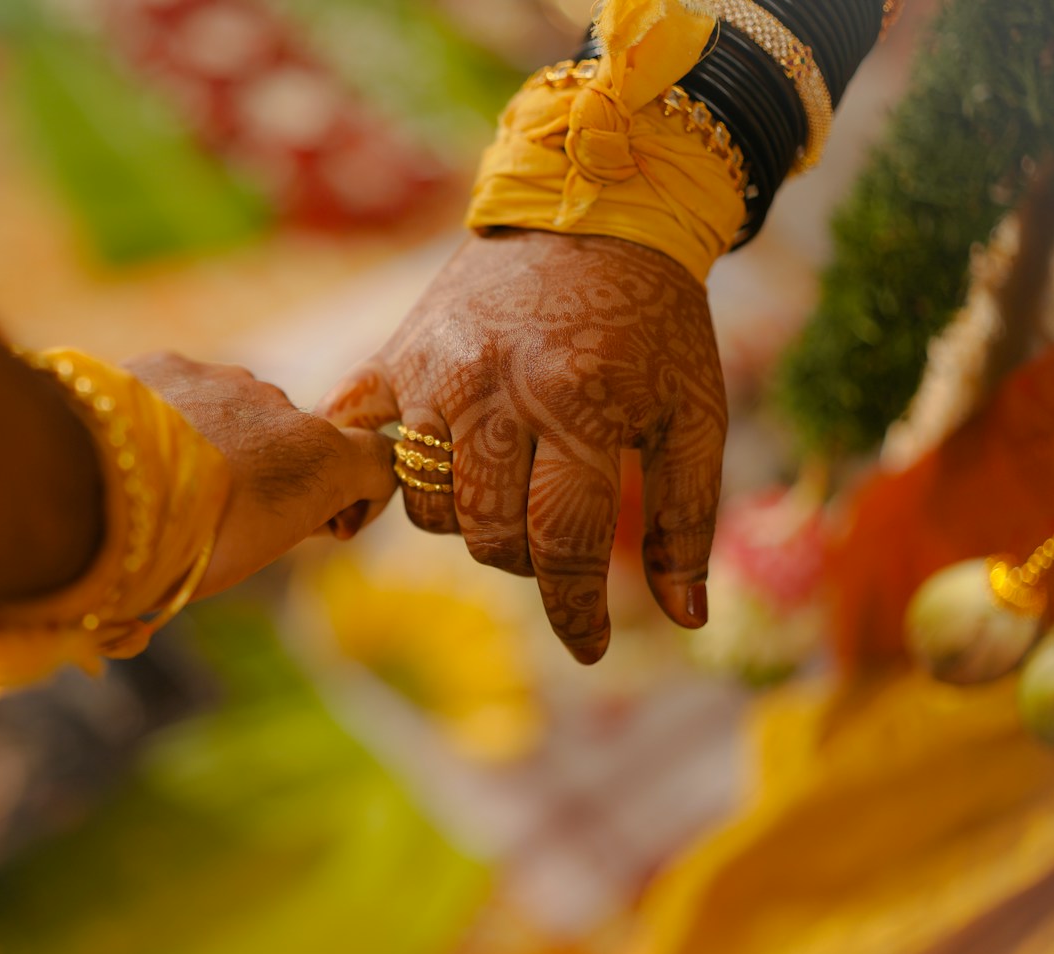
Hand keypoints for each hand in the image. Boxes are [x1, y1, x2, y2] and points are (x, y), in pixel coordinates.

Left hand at [129, 352, 395, 597]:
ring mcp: (224, 380)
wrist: (104, 493)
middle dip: (270, 467)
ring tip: (168, 484)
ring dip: (216, 438)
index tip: (325, 523)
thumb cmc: (185, 547)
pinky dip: (168, 416)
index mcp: (321, 459)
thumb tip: (265, 516)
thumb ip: (276, 521)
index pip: (377, 459)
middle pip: (293, 437)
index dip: (358, 492)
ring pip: (234, 409)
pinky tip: (134, 452)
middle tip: (223, 513)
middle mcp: (284, 406)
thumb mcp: (248, 555)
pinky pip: (180, 389)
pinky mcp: (168, 364)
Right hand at [318, 231, 725, 663]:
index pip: (563, 545)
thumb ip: (686, 516)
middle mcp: (494, 390)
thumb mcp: (694, 411)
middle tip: (551, 540)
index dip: (577, 610)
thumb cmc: (654, 319)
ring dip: (467, 521)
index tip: (589, 646)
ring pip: (427, 504)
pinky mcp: (396, 354)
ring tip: (503, 493)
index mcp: (577, 406)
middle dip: (526, 560)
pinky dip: (374, 473)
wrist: (593, 207)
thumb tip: (686, 619)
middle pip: (489, 534)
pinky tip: (392, 492)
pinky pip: (359, 437)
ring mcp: (434, 372)